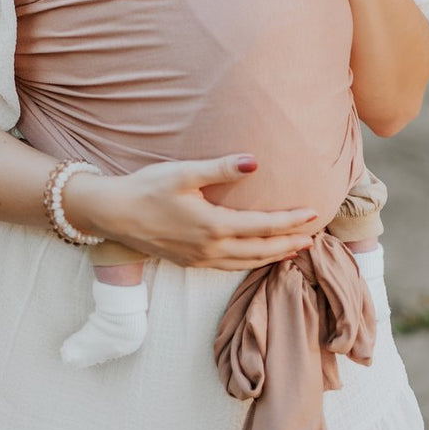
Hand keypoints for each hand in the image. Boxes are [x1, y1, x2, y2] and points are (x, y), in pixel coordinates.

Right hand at [64, 155, 324, 270]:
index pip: (263, 227)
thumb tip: (254, 162)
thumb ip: (220, 169)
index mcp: (213, 226)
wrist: (114, 214)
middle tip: (315, 236)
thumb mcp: (183, 172)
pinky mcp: (190, 262)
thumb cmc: (147, 188)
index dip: (290, 221)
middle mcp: (210, 248)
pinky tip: (256, 256)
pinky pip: (231, 267)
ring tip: (294, 249)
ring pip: (247, 263)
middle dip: (290, 243)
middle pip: (260, 250)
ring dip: (273, 256)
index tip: (313, 213)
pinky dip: (251, 263)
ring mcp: (200, 259)